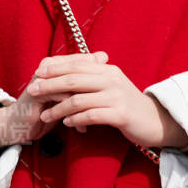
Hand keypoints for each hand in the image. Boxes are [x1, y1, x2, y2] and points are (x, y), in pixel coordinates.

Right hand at [0, 51, 107, 149]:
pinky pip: (61, 101)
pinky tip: (81, 129)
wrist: (21, 126)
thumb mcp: (68, 94)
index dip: (97, 75)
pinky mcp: (37, 95)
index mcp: (55, 64)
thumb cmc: (47, 109)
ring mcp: (42, 80)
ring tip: (97, 119)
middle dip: (95, 90)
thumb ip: (83, 77)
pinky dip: (74, 116)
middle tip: (110, 103)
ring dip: (85, 106)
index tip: (112, 89)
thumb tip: (104, 56)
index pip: (81, 61)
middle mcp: (47, 68)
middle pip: (77, 72)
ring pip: (71, 87)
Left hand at [26, 53, 187, 151]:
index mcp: (107, 69)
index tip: (36, 73)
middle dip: (50, 84)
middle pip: (74, 79)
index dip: (55, 68)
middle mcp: (111, 79)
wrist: (155, 121)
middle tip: (32, 91)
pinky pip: (91, 115)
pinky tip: (66, 123)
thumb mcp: (111, 86)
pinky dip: (75, 119)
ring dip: (58, 107)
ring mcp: (116, 96)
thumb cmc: (127, 105)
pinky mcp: (120, 114)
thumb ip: (92, 79)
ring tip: (45, 114)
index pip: (76, 64)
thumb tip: (65, 74)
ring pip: (79, 99)